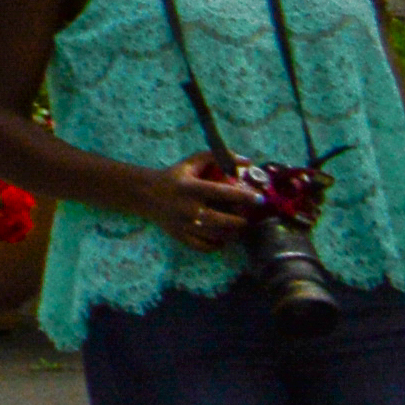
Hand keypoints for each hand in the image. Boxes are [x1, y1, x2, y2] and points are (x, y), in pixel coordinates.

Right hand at [153, 152, 280, 256]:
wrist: (144, 194)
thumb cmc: (173, 176)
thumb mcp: (190, 163)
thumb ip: (216, 158)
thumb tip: (246, 160)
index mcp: (191, 188)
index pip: (223, 193)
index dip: (245, 197)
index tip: (259, 199)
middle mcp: (188, 208)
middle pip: (225, 221)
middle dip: (242, 220)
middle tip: (247, 216)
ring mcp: (184, 225)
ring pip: (218, 236)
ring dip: (233, 233)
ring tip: (238, 227)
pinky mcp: (181, 237)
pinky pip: (206, 247)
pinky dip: (219, 244)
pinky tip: (222, 236)